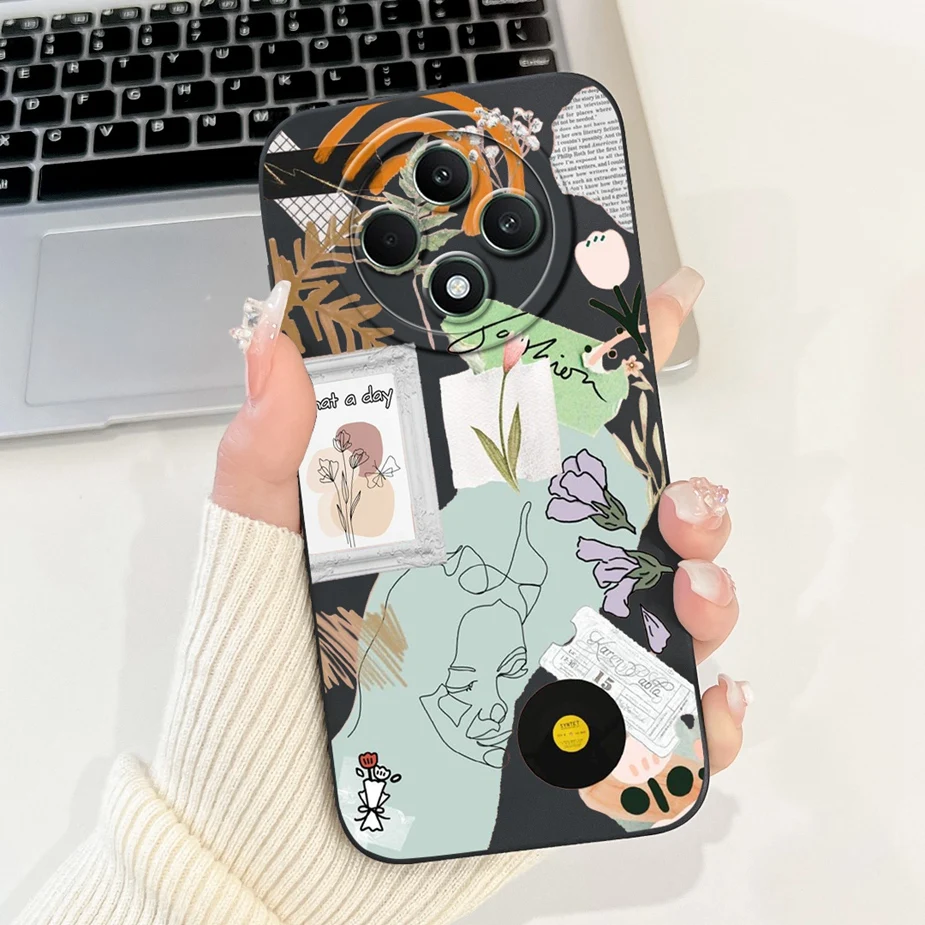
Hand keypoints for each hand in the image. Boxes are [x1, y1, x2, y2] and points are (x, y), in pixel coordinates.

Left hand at [212, 268, 748, 769]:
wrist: (279, 833)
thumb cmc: (263, 690)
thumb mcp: (260, 554)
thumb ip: (271, 452)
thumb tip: (268, 344)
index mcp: (459, 519)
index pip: (544, 433)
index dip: (609, 371)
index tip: (661, 315)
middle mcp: (516, 578)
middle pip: (631, 517)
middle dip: (682, 492)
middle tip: (678, 501)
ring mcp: (549, 654)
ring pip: (662, 606)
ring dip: (704, 587)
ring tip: (689, 595)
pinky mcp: (570, 733)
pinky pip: (660, 717)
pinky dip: (702, 707)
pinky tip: (704, 693)